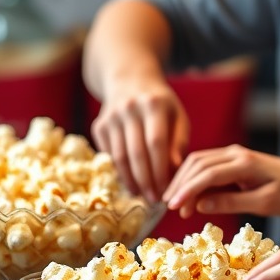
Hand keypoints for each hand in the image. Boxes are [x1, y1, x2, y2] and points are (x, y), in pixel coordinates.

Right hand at [91, 77, 188, 202]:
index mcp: (154, 104)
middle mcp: (130, 108)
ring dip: (131, 180)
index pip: (157, 143)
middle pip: (136, 152)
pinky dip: (120, 172)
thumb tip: (176, 171)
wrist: (129, 80)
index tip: (167, 188)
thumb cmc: (161, 105)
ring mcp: (111, 116)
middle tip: (154, 199)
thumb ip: (179, 142)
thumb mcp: (177, 116)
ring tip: (143, 195)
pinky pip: (110, 155)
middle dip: (146, 180)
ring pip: (120, 156)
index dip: (161, 169)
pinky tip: (131, 183)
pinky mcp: (99, 125)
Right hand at [163, 145, 279, 220]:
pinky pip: (210, 168)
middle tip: (170, 207)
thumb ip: (232, 202)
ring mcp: (237, 156)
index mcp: (245, 163)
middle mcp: (238, 154)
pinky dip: (197, 181)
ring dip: (186, 182)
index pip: (207, 174)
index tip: (173, 207)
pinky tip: (192, 198)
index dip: (187, 190)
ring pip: (200, 163)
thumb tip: (201, 204)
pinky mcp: (237, 162)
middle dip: (180, 184)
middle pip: (198, 164)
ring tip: (179, 206)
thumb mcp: (264, 204)